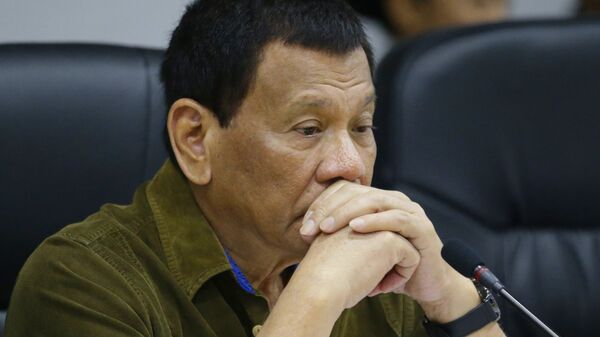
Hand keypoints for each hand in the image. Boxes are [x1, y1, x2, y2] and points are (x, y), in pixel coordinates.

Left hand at [299, 180, 455, 305]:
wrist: (424, 287)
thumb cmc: (388, 267)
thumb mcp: (359, 248)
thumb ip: (339, 235)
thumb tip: (303, 232)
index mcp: (378, 201)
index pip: (345, 190)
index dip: (322, 204)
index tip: (304, 226)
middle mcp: (394, 200)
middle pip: (357, 193)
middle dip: (330, 208)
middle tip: (311, 227)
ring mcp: (410, 212)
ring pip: (375, 201)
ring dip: (348, 212)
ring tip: (327, 227)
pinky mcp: (422, 228)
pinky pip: (397, 219)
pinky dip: (375, 222)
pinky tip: (356, 228)